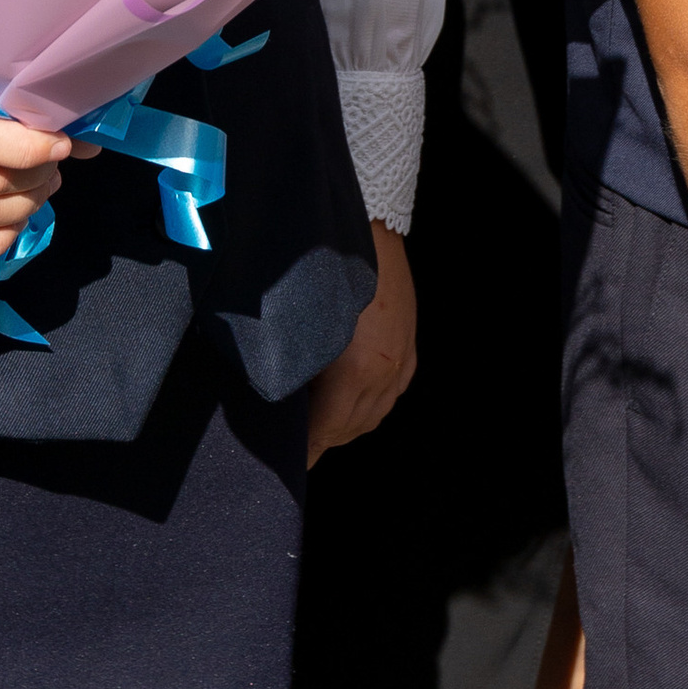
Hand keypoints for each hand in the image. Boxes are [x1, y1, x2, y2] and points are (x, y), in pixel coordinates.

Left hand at [305, 222, 415, 462]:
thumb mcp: (301, 324)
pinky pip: (390, 396)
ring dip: (345, 424)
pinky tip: (351, 400)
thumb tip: (277, 393)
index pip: (324, 432)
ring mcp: (401, 363)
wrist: (370, 228)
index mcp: (354, 372)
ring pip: (371, 416)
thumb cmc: (322, 269)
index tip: (286, 461)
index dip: (303, 450)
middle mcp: (383, 374)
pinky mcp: (410, 350)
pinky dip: (368, 406)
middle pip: (348, 429)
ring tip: (318, 420)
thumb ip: (292, 366)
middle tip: (295, 440)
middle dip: (321, 438)